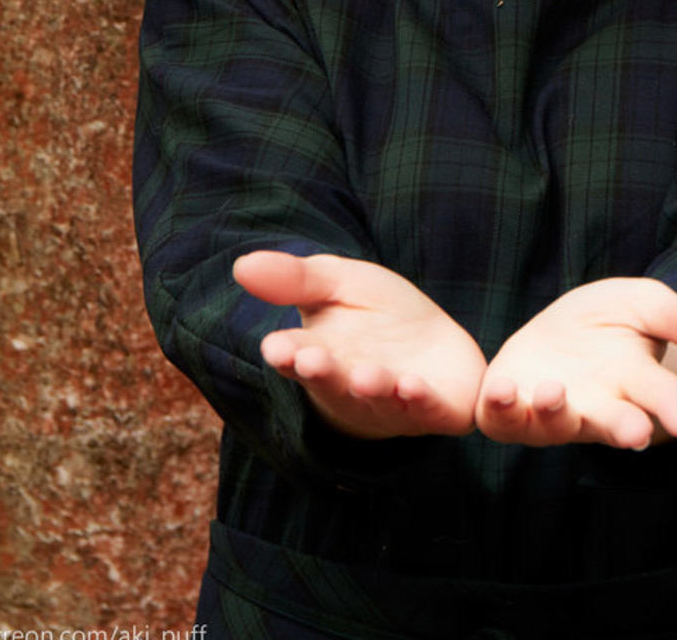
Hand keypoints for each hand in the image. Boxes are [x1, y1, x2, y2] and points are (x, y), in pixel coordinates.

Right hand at [234, 251, 486, 439]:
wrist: (432, 345)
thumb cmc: (375, 314)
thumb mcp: (336, 282)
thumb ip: (295, 278)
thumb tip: (241, 266)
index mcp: (319, 353)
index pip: (295, 356)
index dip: (286, 353)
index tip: (275, 346)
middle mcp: (350, 384)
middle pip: (332, 381)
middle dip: (323, 373)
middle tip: (312, 360)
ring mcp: (392, 402)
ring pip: (378, 398)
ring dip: (372, 388)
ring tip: (366, 376)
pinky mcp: (435, 409)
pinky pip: (428, 410)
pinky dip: (421, 401)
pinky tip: (414, 387)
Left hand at [476, 277, 676, 449]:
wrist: (560, 331)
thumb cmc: (609, 321)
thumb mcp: (644, 303)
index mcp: (636, 383)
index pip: (662, 396)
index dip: (676, 408)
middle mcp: (597, 406)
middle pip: (613, 422)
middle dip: (624, 428)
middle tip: (637, 434)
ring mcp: (553, 409)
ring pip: (556, 424)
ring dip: (555, 413)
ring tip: (554, 392)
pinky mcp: (510, 404)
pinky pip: (503, 418)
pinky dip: (501, 408)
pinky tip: (502, 390)